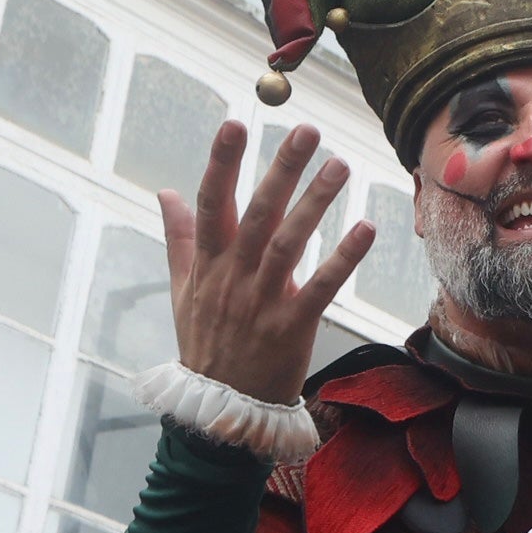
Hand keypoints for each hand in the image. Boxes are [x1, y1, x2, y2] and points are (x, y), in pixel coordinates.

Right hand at [158, 121, 372, 404]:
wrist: (221, 409)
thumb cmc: (205, 343)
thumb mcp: (182, 290)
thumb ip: (179, 238)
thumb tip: (165, 191)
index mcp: (207, 265)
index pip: (210, 203)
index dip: (221, 163)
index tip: (234, 124)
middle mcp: (233, 277)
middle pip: (256, 214)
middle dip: (280, 169)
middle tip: (306, 130)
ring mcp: (262, 301)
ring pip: (288, 243)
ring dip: (315, 203)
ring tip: (339, 166)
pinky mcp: (293, 325)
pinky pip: (321, 287)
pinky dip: (344, 258)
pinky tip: (365, 228)